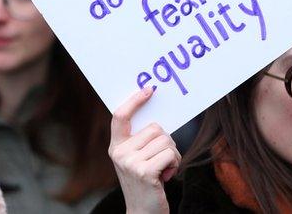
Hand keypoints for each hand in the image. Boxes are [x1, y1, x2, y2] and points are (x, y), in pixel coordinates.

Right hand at [108, 88, 180, 213]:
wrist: (143, 213)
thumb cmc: (146, 182)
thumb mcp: (136, 159)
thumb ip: (140, 141)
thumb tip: (157, 119)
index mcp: (116, 146)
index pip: (120, 116)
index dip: (134, 101)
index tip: (149, 90)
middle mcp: (119, 153)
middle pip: (155, 128)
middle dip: (166, 142)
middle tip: (161, 160)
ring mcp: (130, 162)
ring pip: (165, 140)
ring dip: (173, 154)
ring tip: (164, 169)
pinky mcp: (144, 172)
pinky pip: (170, 153)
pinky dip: (175, 163)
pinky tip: (167, 175)